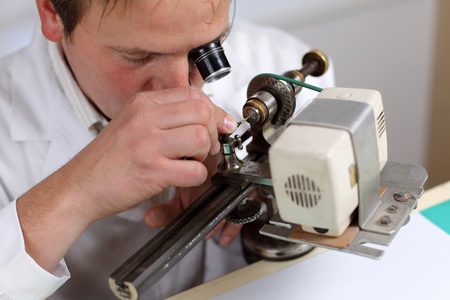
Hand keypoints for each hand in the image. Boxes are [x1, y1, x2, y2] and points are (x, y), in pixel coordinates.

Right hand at [16, 86, 236, 270]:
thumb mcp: (133, 123)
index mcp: (143, 103)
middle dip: (212, 132)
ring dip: (204, 154)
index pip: (193, 94)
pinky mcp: (151, 171)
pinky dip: (196, 177)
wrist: (79, 186)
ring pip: (201, 137)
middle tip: (204, 148)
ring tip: (190, 162)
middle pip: (202, 112)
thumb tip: (206, 115)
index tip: (217, 126)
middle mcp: (145, 118)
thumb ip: (165, 116)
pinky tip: (182, 178)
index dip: (213, 111)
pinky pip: (194, 170)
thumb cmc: (107, 158)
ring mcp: (147, 144)